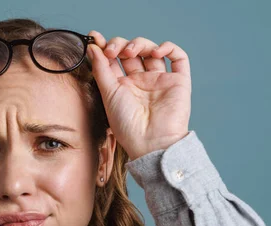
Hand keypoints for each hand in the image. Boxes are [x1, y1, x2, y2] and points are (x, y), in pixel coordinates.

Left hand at [86, 31, 191, 160]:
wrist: (151, 142)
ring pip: (152, 50)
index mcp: (122, 86)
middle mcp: (141, 82)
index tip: (95, 38)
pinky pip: (179, 58)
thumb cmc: (127, 125)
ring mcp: (159, 80)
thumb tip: (91, 46)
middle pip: (132, 52)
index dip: (105, 46)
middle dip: (120, 44)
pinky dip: (168, 47)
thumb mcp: (108, 94)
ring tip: (130, 52)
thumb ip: (100, 69)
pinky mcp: (178, 81)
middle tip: (113, 50)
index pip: (114, 59)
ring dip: (140, 43)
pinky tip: (156, 52)